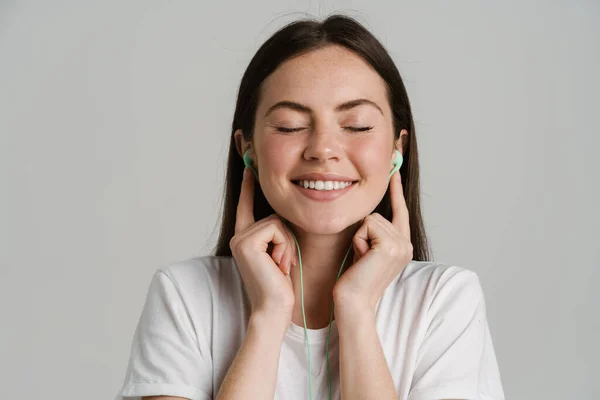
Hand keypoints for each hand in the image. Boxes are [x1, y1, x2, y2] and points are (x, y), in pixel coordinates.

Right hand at [229, 168, 297, 321]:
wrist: (274, 308)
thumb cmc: (282, 287)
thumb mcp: (281, 253)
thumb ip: (278, 234)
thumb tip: (288, 213)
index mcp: (245, 239)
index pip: (245, 206)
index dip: (248, 187)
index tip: (249, 167)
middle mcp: (238, 236)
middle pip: (274, 215)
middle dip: (288, 238)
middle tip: (284, 264)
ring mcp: (240, 238)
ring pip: (276, 221)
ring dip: (287, 244)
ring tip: (281, 266)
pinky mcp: (246, 242)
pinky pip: (276, 228)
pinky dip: (284, 246)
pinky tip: (279, 265)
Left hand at [333, 170, 412, 311]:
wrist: (354, 301)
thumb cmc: (355, 278)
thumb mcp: (368, 250)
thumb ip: (375, 233)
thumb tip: (369, 214)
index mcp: (404, 245)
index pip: (400, 212)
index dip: (396, 192)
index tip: (394, 172)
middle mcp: (407, 244)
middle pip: (378, 214)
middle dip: (363, 232)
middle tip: (363, 257)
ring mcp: (401, 245)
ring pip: (371, 218)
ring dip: (360, 237)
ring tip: (362, 259)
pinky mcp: (390, 245)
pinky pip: (367, 225)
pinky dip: (359, 240)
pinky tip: (362, 258)